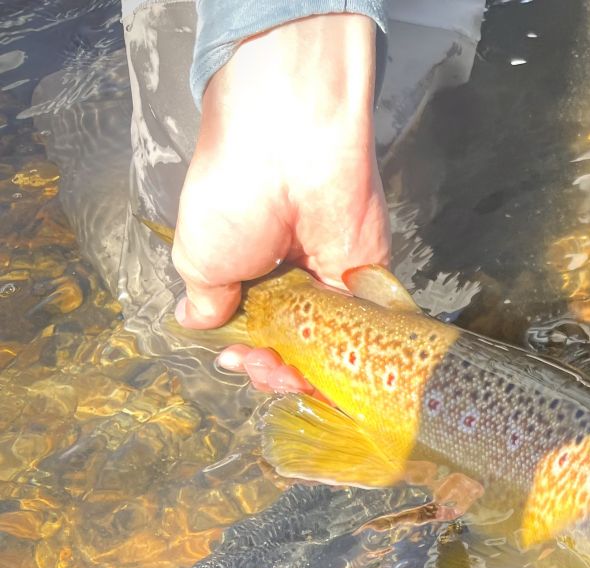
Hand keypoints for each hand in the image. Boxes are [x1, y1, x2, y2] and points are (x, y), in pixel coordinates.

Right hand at [171, 13, 386, 394]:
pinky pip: (362, 335)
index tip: (232, 359)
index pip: (252, 327)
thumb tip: (195, 321)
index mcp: (248, 270)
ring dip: (304, 371)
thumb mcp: (201, 256)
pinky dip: (346, 359)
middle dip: (272, 368)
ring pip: (325, 348)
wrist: (290, 151)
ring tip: (282, 369)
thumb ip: (208, 298)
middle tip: (260, 366)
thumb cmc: (234, 197)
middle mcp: (291, 280)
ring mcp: (332, 283)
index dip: (244, 352)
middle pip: (290, 345)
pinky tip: (323, 368)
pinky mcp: (370, 282)